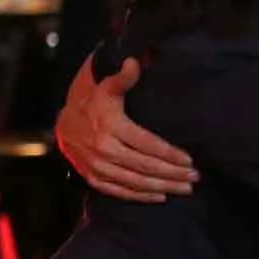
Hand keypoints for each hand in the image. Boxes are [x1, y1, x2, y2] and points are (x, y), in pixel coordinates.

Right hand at [55, 58, 197, 202]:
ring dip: (163, 187)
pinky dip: (141, 196)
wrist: (63, 125)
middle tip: (195, 177)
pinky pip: (120, 192)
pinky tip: (160, 196)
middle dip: (173, 173)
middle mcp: (105, 150)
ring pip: (136, 182)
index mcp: (111, 127)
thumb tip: (135, 62)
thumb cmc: (92, 104)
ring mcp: (98, 167)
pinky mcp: (93, 179)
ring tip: (185, 188)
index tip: (190, 160)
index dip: (169, 154)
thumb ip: (122, 77)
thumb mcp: (105, 87)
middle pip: (145, 166)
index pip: (147, 144)